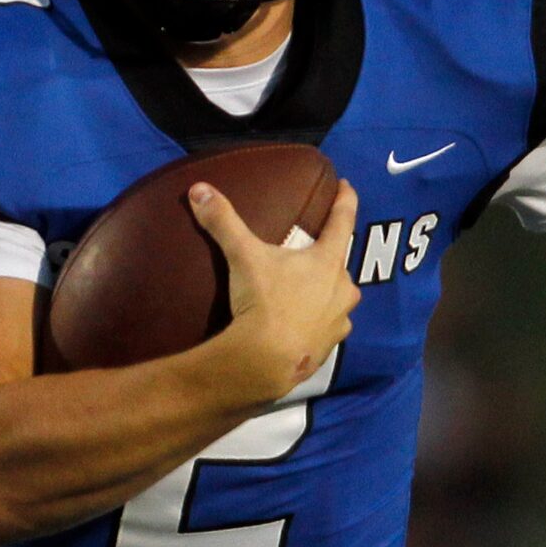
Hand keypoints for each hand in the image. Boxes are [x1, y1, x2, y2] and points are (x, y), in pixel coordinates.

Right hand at [189, 177, 360, 403]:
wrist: (266, 360)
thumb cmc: (263, 301)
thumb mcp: (242, 256)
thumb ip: (223, 221)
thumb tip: (199, 189)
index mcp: (327, 261)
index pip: (343, 220)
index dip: (345, 200)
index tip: (346, 186)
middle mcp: (343, 288)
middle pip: (338, 265)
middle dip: (326, 260)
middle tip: (306, 258)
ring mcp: (339, 320)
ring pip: (337, 299)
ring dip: (325, 294)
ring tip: (302, 296)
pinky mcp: (329, 347)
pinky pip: (328, 329)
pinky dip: (317, 325)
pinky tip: (300, 328)